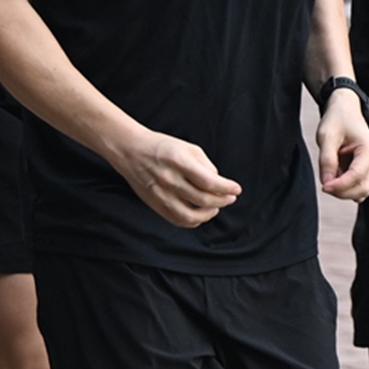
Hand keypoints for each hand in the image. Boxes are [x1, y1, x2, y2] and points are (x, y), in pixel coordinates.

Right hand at [109, 131, 240, 228]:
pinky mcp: (155, 204)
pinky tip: (200, 214)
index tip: (236, 190)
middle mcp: (170, 179)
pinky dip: (193, 221)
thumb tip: (218, 184)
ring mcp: (161, 195)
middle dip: (222, 200)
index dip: (226, 188)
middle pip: (203, 199)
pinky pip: (178, 220)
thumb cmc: (162, 147)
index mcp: (179, 162)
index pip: (209, 181)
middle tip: (230, 198)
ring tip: (216, 207)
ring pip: (191, 216)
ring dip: (209, 214)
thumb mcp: (188, 147)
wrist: (131, 151)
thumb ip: (206, 166)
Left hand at [315, 92, 368, 202]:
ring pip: (362, 191)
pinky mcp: (367, 170)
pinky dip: (346, 187)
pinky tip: (336, 175)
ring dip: (344, 191)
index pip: (357, 176)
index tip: (324, 186)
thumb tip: (327, 183)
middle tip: (324, 184)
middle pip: (363, 188)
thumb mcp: (327, 136)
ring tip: (330, 174)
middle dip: (342, 192)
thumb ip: (327, 160)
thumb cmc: (337, 120)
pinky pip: (358, 187)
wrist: (344, 110)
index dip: (340, 186)